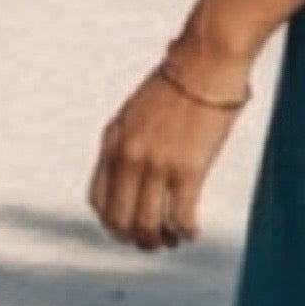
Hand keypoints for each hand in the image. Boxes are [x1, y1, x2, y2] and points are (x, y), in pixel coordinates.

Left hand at [88, 50, 249, 251]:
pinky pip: (179, 216)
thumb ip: (131, 140)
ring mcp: (156, 164)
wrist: (206, 61)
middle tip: (152, 244)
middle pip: (119, 219)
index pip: (98, 199)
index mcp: (112, 140)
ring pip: (147, 225)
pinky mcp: (187, 169)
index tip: (127, 229)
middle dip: (134, 239)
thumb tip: (137, 170)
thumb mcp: (137, 111)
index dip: (111, 223)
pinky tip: (192, 232)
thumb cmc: (180, 81)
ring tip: (173, 241)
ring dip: (160, 240)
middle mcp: (128, 155)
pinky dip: (185, 231)